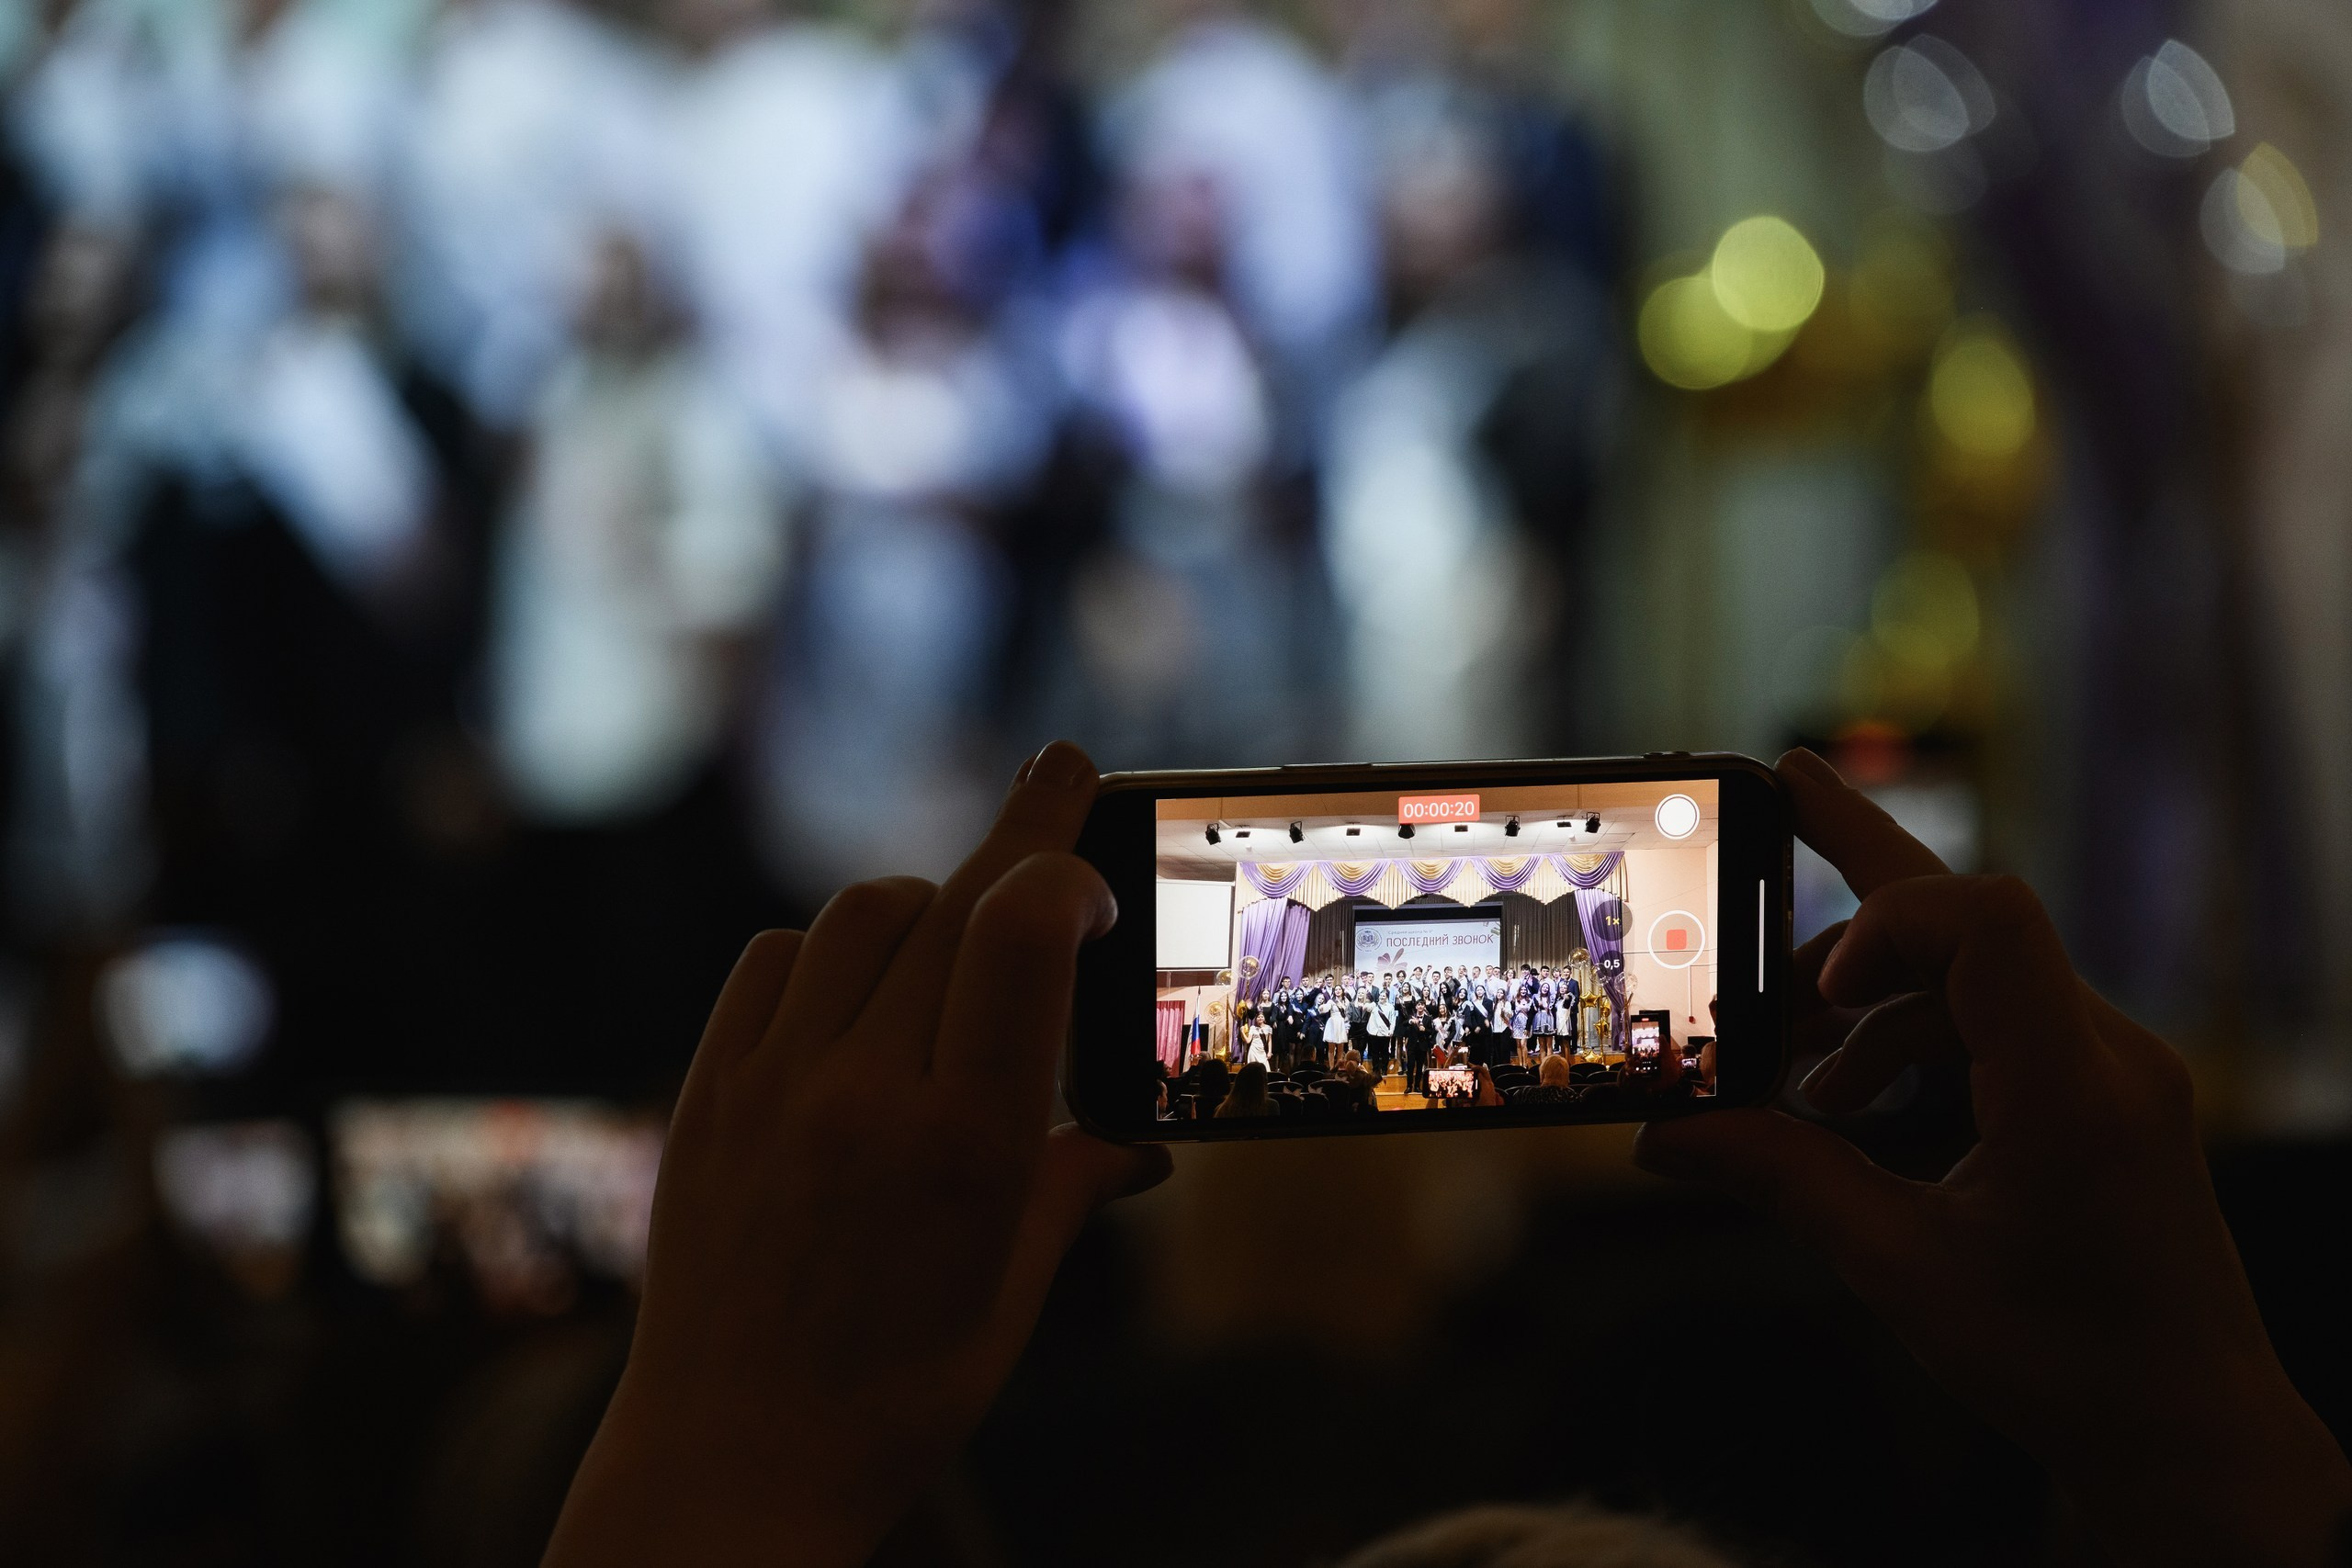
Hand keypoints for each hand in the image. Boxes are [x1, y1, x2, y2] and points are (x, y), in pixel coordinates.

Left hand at [543, 742, 1169, 1567]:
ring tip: (957, 936)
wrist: (730, 1458)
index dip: (1064, 862)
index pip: (1020, 933)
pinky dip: (824, 952)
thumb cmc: (900, 1389)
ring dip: (923, 902)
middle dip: (1021, 830)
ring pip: (857, 916)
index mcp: (965, 1143)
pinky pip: (768, 963)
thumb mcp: (1015, 1292)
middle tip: (1060, 771)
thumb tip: (1143, 1142)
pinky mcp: (708, 1095)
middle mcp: (865, 1093)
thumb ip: (1076, 1185)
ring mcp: (774, 1086)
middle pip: (950, 900)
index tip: (1092, 868)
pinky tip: (855, 991)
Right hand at [1635, 750, 2350, 1567]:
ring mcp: (2112, 1069)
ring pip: (1973, 970)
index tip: (1816, 987)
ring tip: (1790, 1074)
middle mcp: (2106, 1056)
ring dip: (1871, 1002)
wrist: (2186, 1430)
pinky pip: (1996, 1019)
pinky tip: (1848, 1107)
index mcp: (2069, 1091)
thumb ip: (1781, 1178)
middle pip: (1971, 917)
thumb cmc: (2065, 1363)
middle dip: (1856, 877)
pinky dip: (1911, 1040)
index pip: (1986, 919)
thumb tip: (1666, 1134)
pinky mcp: (2102, 1091)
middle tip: (1767, 818)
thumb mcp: (1900, 1266)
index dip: (1884, 920)